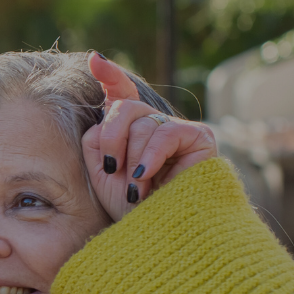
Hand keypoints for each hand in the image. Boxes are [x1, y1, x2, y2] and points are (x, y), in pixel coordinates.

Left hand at [83, 52, 217, 220]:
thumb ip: (98, 137)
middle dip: (111, 137)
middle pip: (125, 106)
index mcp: (131, 132)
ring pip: (142, 122)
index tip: (94, 60)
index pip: (122, 94)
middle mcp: (155, 126)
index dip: (111, 76)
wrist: (158, 233)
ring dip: (132, 159)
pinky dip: (151, 155)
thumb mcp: (102, 170)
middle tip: (113, 169)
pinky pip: (165, 133)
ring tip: (136, 188)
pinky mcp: (200, 137)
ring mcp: (178, 129)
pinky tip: (146, 176)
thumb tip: (107, 105)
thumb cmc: (130, 208)